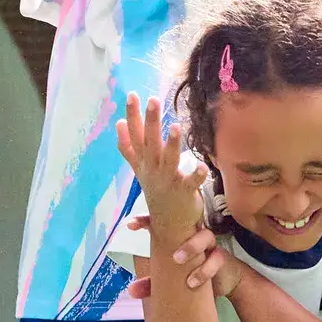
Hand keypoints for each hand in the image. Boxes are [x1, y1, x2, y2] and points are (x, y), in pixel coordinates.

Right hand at [114, 93, 207, 240]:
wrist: (168, 226)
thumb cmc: (157, 190)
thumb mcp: (140, 168)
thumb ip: (129, 147)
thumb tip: (118, 122)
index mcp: (143, 164)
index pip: (134, 136)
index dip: (132, 117)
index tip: (132, 96)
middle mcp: (153, 171)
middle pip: (150, 143)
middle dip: (151, 121)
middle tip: (152, 100)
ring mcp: (168, 182)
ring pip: (169, 160)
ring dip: (171, 144)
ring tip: (175, 126)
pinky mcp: (184, 192)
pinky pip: (191, 183)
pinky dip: (196, 176)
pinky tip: (202, 166)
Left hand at [122, 219, 238, 297]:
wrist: (224, 280)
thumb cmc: (193, 271)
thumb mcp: (170, 279)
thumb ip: (151, 284)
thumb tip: (130, 290)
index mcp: (177, 235)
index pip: (160, 221)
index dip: (145, 220)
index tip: (131, 225)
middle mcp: (193, 234)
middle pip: (184, 221)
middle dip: (170, 226)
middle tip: (152, 235)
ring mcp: (208, 243)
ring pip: (204, 236)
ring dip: (190, 246)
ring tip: (177, 259)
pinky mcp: (220, 257)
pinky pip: (215, 259)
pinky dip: (204, 270)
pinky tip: (192, 282)